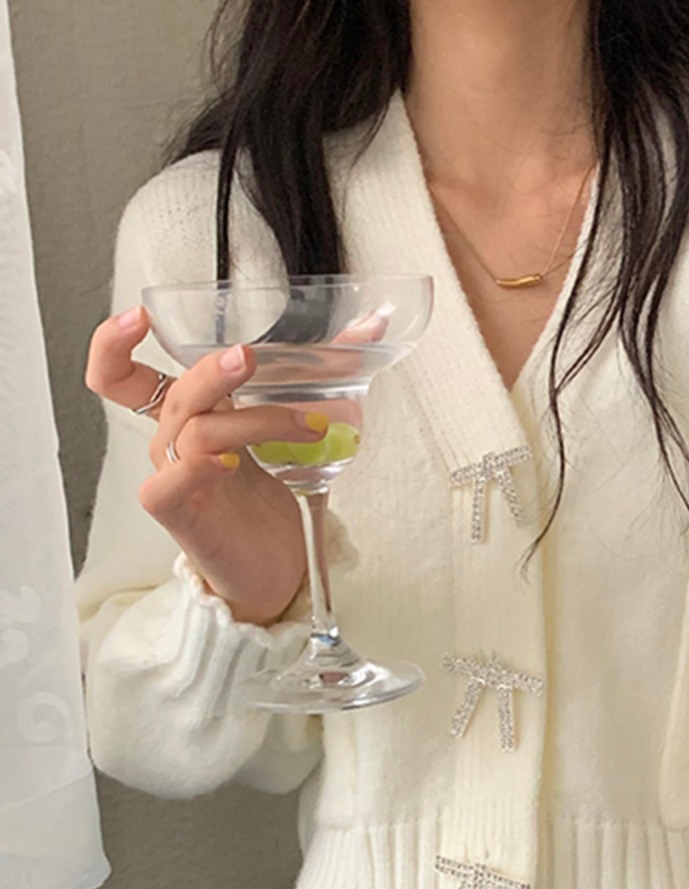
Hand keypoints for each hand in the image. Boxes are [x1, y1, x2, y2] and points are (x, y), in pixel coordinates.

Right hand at [84, 305, 333, 624]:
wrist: (280, 570)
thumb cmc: (278, 502)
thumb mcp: (297, 430)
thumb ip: (324, 378)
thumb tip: (372, 326)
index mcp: (191, 417)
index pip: (123, 376)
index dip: (114, 343)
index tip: (142, 315)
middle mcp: (174, 442)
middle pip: (174, 392)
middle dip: (213, 370)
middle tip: (252, 358)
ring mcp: (173, 477)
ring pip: (196, 430)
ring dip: (255, 420)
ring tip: (312, 425)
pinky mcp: (180, 515)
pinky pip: (172, 483)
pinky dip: (200, 467)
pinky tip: (232, 463)